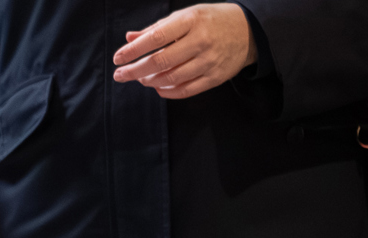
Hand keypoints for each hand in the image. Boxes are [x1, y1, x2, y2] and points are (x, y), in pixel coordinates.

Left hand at [111, 3, 256, 99]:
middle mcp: (201, 41)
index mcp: (191, 21)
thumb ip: (156, 29)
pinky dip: (168, 91)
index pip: (155, 38)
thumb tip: (130, 38)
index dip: (133, 51)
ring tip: (140, 78)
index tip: (118, 58)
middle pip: (161, 61)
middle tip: (121, 75)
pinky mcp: (216, 77)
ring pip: (172, 78)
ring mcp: (210, 61)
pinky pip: (187, 90)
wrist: (249, 30)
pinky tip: (158, 87)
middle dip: (136, 70)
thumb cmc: (210, 21)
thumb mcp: (185, 16)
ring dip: (150, 81)